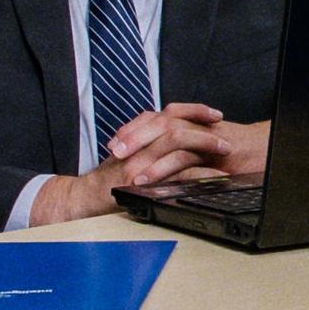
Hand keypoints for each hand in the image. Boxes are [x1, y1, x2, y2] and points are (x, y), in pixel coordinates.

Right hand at [22, 111, 265, 227]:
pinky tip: (213, 177)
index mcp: (138, 135)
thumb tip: (179, 145)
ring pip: (176, 142)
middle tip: (227, 135)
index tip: (215, 113)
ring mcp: (138, 160)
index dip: (193, 110)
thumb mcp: (129, 158)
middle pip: (175, 122)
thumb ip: (150, 148)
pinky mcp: (138, 180)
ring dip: (205, 145)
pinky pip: (173, 173)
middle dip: (204, 126)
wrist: (82, 199)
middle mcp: (138, 142)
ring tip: (226, 151)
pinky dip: (197, 174)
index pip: (168, 112)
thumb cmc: (107, 181)